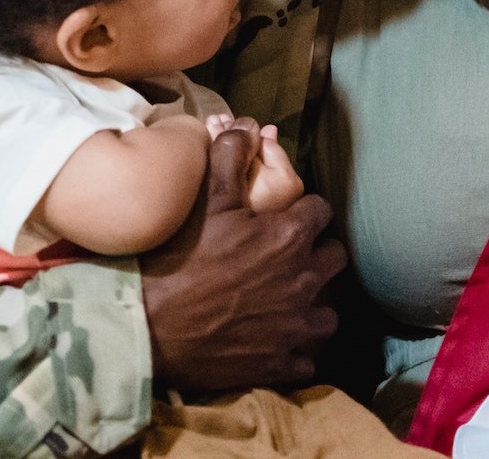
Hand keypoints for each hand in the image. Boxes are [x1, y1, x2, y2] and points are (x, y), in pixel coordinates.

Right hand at [140, 126, 345, 391]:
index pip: (322, 211)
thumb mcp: (207, 200)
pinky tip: (274, 336)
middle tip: (288, 255)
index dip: (305, 211)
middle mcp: (305, 279)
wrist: (152, 328)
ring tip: (286, 298)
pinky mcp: (287, 363)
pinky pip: (309, 355)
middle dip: (316, 252)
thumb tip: (246, 125)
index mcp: (291, 236)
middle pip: (335, 257)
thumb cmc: (182, 258)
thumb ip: (230, 156)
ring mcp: (299, 325)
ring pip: (330, 310)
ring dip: (313, 301)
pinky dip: (296, 346)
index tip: (286, 218)